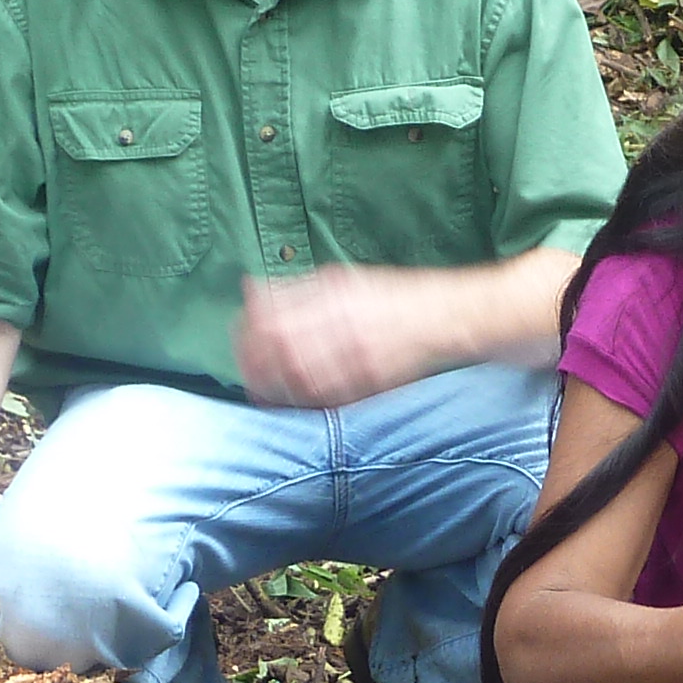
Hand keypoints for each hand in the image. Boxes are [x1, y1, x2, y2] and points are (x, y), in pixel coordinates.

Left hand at [236, 268, 448, 410]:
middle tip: (243, 372)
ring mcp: (358, 353)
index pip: (273, 311)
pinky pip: (327, 397)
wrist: (444, 316)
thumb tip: (251, 288)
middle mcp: (344, 322)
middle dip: (253, 362)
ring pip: (299, 376)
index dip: (248, 327)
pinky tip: (291, 404)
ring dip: (273, 387)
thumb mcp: (344, 279)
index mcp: (334, 294)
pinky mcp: (371, 381)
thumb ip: (298, 286)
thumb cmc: (392, 296)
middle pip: (280, 345)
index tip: (239, 336)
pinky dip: (303, 402)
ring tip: (259, 392)